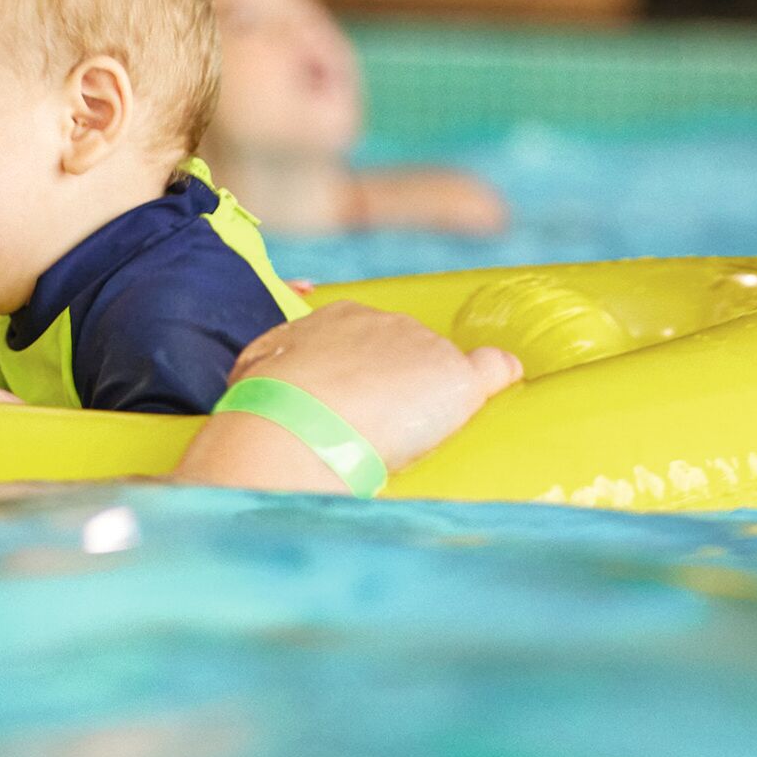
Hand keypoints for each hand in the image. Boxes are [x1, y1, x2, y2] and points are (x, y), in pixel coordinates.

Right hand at [194, 302, 520, 488]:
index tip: (353, 404)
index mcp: (337, 318)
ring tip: (403, 439)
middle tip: (374, 428)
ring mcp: (423, 346)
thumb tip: (268, 360)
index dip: (365, 375)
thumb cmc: (264, 405)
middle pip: (407, 351)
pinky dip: (498, 376)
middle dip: (398, 385)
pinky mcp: (455, 376)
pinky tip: (501, 383)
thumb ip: (274, 359)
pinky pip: (493, 368)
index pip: (367, 340)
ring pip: (440, 371)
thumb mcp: (256, 366)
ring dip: (430, 400)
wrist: (295, 427)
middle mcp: (385, 321)